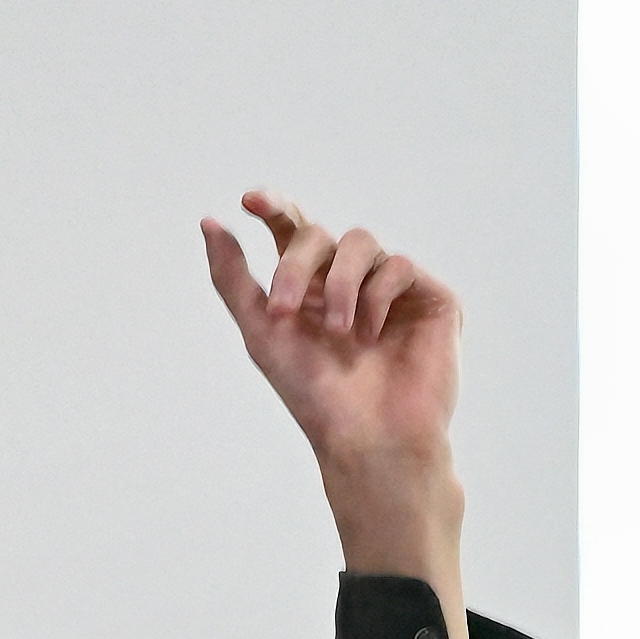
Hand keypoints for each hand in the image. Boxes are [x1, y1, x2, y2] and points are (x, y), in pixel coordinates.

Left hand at [199, 191, 462, 479]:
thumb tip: (209, 221)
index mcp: (310, 286)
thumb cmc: (314, 395)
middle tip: (282, 310)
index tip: (249, 201)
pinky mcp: (430, 298)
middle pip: (319, 235)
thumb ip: (233, 278)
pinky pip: (398, 266)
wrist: (368, 437)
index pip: (293, 230)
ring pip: (361, 242)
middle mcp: (350, 280)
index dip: (274, 207)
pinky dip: (378, 296)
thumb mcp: (261, 332)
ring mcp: (392, 288)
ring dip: (339, 284)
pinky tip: (372, 334)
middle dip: (294, 266)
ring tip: (337, 331)